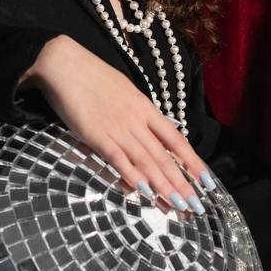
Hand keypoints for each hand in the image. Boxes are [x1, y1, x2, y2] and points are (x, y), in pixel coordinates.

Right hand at [18, 35, 213, 215]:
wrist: (64, 64)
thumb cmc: (92, 77)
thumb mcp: (124, 92)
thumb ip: (138, 114)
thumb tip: (150, 133)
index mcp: (145, 108)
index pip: (175, 139)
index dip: (192, 161)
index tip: (206, 181)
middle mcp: (136, 120)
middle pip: (164, 156)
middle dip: (181, 183)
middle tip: (194, 207)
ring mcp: (117, 128)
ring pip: (145, 160)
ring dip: (162, 185)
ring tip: (177, 205)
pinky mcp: (95, 134)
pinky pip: (117, 157)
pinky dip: (130, 173)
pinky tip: (142, 189)